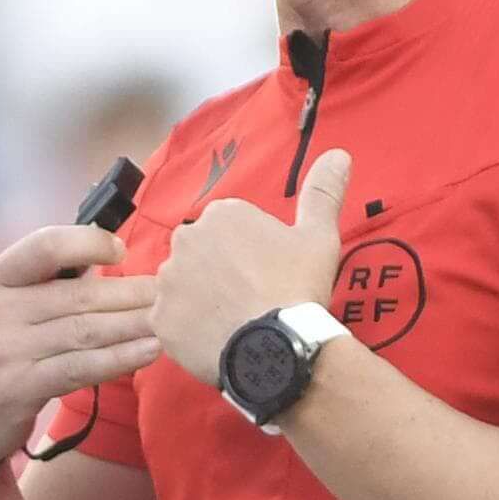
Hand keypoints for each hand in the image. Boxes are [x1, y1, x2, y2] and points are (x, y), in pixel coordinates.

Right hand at [0, 224, 160, 469]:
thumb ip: (35, 288)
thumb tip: (97, 264)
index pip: (43, 245)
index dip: (89, 242)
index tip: (121, 252)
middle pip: (78, 294)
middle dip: (131, 292)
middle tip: (170, 291)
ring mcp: (4, 350)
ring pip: (86, 331)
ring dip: (135, 325)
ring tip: (170, 320)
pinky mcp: (18, 388)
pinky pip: (81, 367)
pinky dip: (120, 358)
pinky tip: (148, 351)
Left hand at [152, 150, 350, 385]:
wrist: (277, 346)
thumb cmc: (297, 287)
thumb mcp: (319, 236)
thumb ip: (323, 192)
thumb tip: (338, 154)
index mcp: (222, 215)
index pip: (228, 230)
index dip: (248, 254)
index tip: (265, 274)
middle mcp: (186, 239)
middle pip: (201, 255)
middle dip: (218, 272)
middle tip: (249, 299)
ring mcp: (168, 280)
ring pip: (182, 287)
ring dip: (200, 299)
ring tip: (232, 322)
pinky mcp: (160, 319)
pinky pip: (170, 321)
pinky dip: (186, 330)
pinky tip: (212, 339)